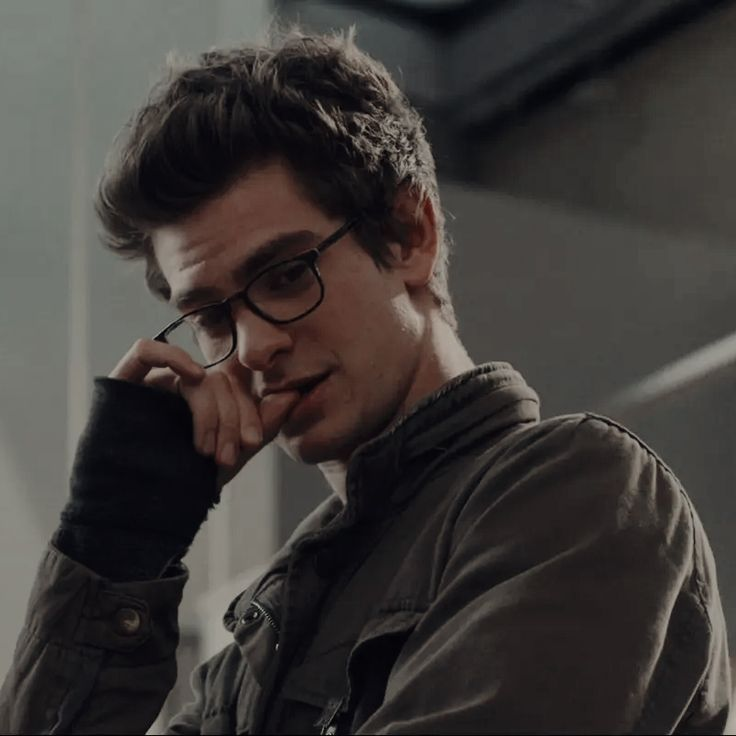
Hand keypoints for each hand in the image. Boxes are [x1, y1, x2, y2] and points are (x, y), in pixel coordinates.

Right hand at [109, 339, 299, 483]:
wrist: (141, 511)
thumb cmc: (186, 483)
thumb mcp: (232, 454)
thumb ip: (261, 426)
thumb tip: (292, 394)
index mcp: (204, 399)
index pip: (233, 388)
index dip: (246, 411)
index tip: (250, 442)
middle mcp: (178, 387)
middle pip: (217, 382)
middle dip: (229, 419)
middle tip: (227, 456)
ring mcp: (152, 383)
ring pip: (195, 377)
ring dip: (208, 412)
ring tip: (204, 450)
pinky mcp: (124, 382)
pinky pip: (146, 351)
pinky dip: (172, 357)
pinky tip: (193, 377)